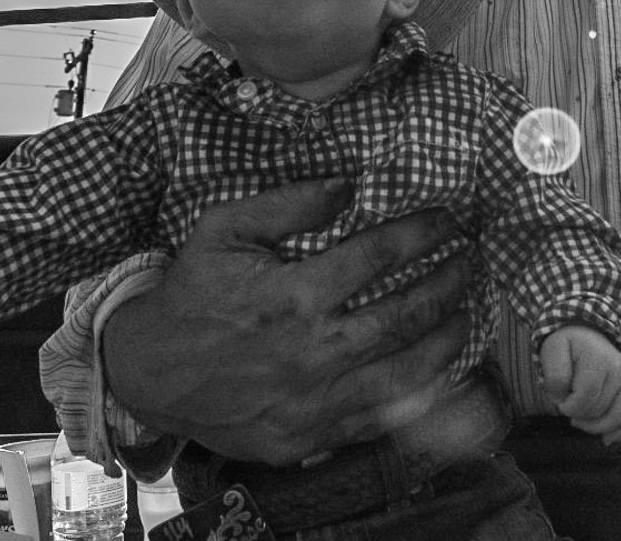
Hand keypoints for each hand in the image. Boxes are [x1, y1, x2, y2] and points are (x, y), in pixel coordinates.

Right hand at [103, 180, 471, 463]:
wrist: (150, 373)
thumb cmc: (191, 292)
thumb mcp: (224, 230)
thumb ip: (288, 202)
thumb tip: (349, 182)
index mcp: (293, 297)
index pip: (380, 257)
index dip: (423, 234)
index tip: (449, 220)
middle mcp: (312, 352)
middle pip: (407, 316)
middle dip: (449, 284)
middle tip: (470, 261)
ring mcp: (315, 401)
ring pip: (406, 373)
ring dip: (447, 339)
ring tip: (467, 312)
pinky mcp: (311, 436)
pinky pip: (382, 419)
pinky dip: (420, 395)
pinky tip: (440, 371)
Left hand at [538, 325, 620, 444]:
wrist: (587, 332)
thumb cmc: (568, 344)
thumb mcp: (552, 350)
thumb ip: (554, 376)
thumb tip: (563, 400)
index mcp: (599, 361)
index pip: (585, 398)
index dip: (568, 407)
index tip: (559, 400)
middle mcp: (620, 371)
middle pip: (600, 410)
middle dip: (579, 414)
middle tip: (568, 402)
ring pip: (618, 417)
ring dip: (596, 426)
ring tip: (580, 422)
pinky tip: (607, 440)